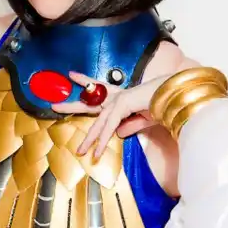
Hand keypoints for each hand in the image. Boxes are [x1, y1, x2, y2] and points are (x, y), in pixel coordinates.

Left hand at [51, 71, 176, 158]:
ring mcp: (118, 100)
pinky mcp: (122, 105)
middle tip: (53, 105)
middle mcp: (117, 96)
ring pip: (98, 122)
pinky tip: (96, 152)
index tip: (71, 75)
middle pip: (90, 102)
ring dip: (89, 139)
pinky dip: (103, 141)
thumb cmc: (162, 105)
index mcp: (121, 95)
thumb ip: (129, 127)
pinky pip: (109, 127)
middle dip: (71, 105)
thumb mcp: (143, 120)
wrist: (174, 96)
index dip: (85, 81)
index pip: (99, 89)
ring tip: (79, 151)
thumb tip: (118, 135)